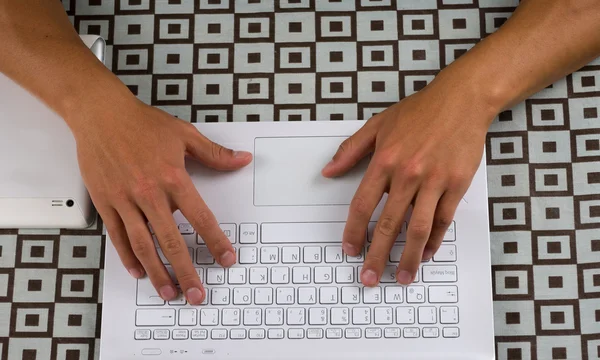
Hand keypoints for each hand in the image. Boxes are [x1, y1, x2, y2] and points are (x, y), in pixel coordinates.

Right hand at [71, 97, 250, 303]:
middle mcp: (149, 193)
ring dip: (157, 272)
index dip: (215, 241)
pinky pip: (117, 236)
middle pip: (171, 241)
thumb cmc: (142, 123)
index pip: (200, 217)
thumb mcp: (184, 134)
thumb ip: (215, 153)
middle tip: (197, 294)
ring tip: (169, 292)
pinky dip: (128, 257)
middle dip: (186, 271)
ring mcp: (125, 200)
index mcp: (173, 177)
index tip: (226, 259)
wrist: (101, 113)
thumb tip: (242, 160)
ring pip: (143, 245)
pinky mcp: (106, 202)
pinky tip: (138, 271)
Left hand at [322, 76, 495, 285]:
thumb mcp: (378, 124)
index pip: (362, 205)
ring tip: (401, 278)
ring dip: (408, 258)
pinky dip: (435, 240)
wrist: (462, 99)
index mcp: (384, 160)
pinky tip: (426, 253)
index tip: (350, 249)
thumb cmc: (420, 111)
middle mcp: (408, 174)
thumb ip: (351, 150)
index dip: (353, 231)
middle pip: (388, 224)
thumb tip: (328, 171)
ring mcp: (434, 181)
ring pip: (418, 229)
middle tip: (369, 278)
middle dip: (377, 256)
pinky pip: (443, 220)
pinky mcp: (457, 184)